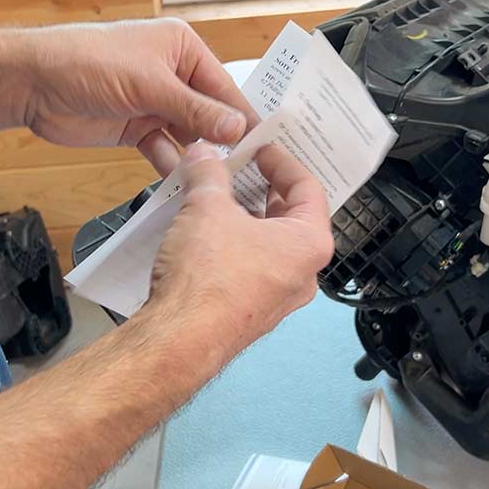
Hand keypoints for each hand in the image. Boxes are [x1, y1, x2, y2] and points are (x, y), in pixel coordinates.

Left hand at [22, 18, 256, 175]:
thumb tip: (238, 128)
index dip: (243, 117)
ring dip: (200, 158)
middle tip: (250, 173)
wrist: (32, 83)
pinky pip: (164, 152)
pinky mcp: (137, 129)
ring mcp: (155, 104)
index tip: (266, 146)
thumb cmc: (89, 63)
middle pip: (210, 113)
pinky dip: (172, 169)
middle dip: (225, 142)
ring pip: (188, 136)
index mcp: (183, 50)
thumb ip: (195, 109)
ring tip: (223, 187)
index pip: (224, 87)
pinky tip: (187, 188)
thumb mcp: (149, 84)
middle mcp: (174, 75)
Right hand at [147, 143, 334, 362]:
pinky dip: (232, 242)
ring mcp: (277, 296)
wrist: (179, 340)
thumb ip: (208, 174)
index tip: (261, 148)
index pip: (308, 187)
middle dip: (260, 187)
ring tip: (217, 192)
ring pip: (267, 242)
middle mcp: (302, 273)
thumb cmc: (208, 282)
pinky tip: (204, 228)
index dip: (282, 161)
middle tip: (240, 166)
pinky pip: (249, 266)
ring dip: (243, 214)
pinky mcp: (250, 310)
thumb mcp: (207, 207)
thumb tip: (204, 157)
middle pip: (289, 215)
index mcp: (309, 244)